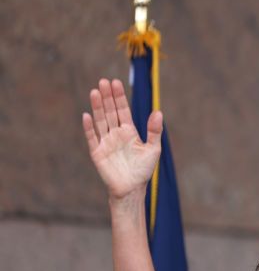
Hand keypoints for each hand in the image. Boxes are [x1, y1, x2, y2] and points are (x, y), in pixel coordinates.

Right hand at [82, 79, 162, 200]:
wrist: (132, 189)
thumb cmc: (143, 170)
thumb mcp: (153, 149)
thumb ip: (155, 131)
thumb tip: (158, 112)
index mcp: (129, 131)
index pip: (123, 110)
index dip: (119, 97)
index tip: (115, 82)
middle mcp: (116, 134)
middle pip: (110, 111)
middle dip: (107, 97)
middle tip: (103, 81)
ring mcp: (105, 142)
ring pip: (100, 120)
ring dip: (97, 107)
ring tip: (95, 91)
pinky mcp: (97, 152)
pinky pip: (92, 137)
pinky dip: (89, 127)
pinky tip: (87, 115)